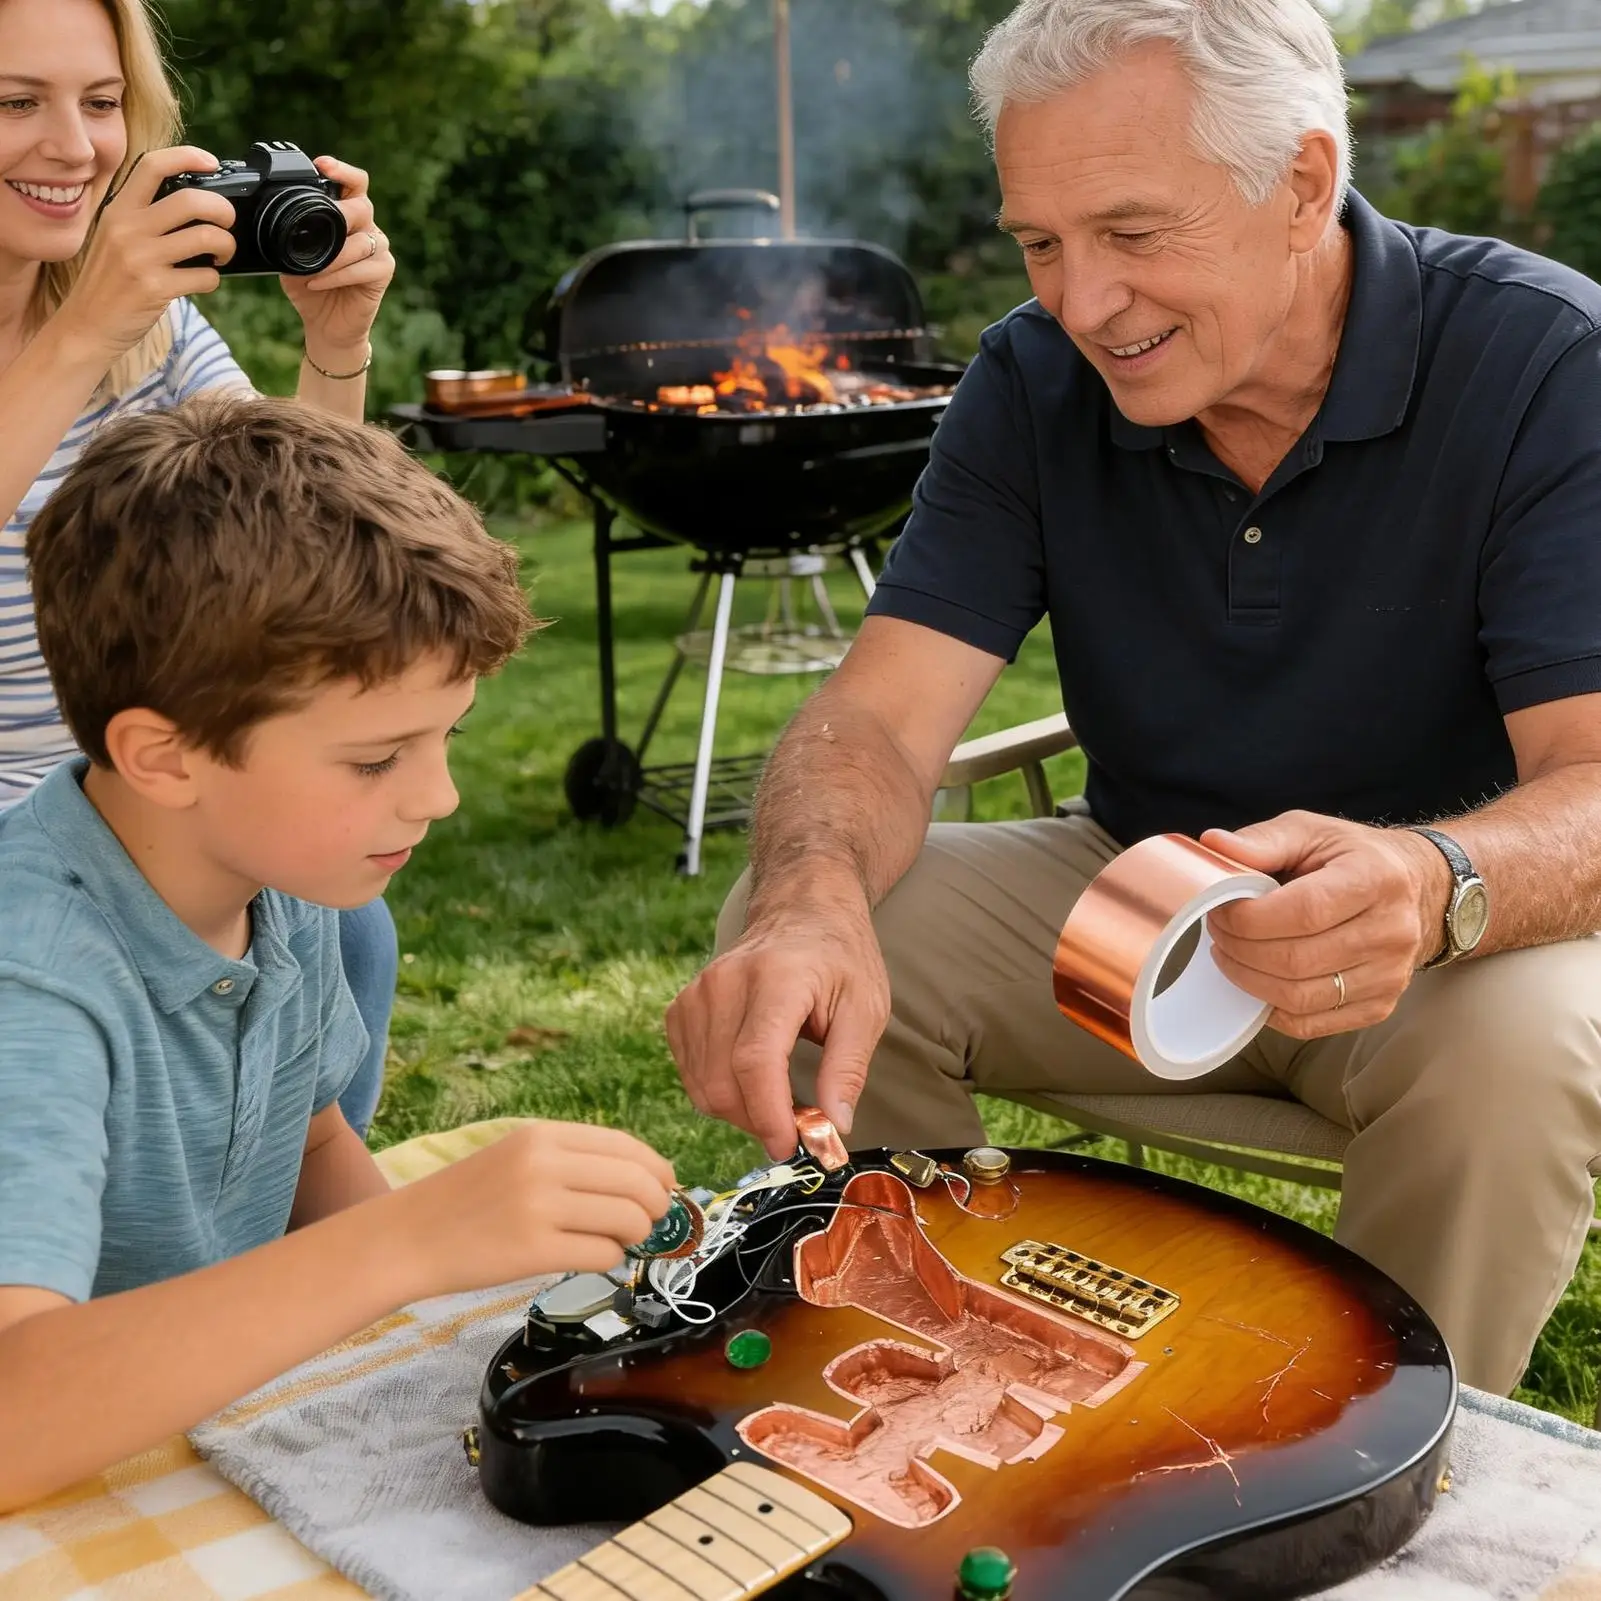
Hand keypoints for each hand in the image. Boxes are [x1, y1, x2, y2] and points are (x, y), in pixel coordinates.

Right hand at [52, 146, 237, 361]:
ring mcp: (140, 258)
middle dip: (223, 210)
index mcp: (117, 209)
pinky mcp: (154, 288)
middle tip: (228, 223)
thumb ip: (143, 219)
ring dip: (226, 246)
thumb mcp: (114, 238)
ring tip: (221, 255)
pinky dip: (214, 279)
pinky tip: (205, 281)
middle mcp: (127, 229)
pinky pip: (205, 277)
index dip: (187, 157)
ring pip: (205, 237)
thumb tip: (192, 207)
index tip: (211, 162)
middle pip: (191, 200)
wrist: (86, 326)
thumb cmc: (108, 283)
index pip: (152, 165)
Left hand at [279, 157, 393, 365]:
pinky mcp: (383, 272)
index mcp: (348, 216)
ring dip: (331, 257)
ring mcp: (380, 250)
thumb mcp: (291, 254)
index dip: (342, 171)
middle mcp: (368, 228)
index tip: (322, 166)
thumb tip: (267, 217)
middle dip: (338, 216)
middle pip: (361, 207)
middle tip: (315, 229)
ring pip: (360, 242)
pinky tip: (317, 283)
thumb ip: (291, 234)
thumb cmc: (310, 287)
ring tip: (309, 271)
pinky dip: (337, 275)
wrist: (327, 326)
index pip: (355, 183)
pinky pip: (362, 267)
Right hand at [385, 1121, 676, 1297]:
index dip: (656, 1168)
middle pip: (636, 1181)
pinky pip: (602, 1253)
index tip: (666, 1186)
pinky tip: (596, 1257)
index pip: (626, 1145)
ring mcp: (539, 1207)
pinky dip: (611, 1258)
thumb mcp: (517, 1155)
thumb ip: (572, 1160)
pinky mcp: (533, 1251)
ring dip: (637, 1233)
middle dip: (657, 1204)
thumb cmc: (467, 1199)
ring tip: (622, 1240)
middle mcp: (544, 1164)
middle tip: (652, 1221)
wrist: (408, 1237)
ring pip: (627, 1218)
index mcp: (543, 1135)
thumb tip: (644, 1178)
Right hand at [665, 883, 890, 1158]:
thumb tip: (834, 1127)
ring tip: (779, 1100)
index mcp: (776, 979)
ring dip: (740, 1111)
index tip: (790, 1146)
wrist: (801, 912)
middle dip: (759, 1121)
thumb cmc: (839, 958)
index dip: (768, 1114)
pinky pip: (690, 1072)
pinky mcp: (682, 1007)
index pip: (755, 1061)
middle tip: (799, 1125)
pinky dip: (718, 1091)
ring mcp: (697, 994)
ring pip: (702, 1085)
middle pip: (723, 1081)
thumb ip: (848, 1068)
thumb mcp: (865, 1008)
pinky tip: (750, 1081)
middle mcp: (725, 983)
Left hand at [1201, 811, 1451, 1038]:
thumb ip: (1263, 840)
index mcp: (1375, 878)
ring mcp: (1390, 974)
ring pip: (1300, 997)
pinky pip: (1311, 1024)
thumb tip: (1213, 844)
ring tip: (1231, 954)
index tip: (1220, 910)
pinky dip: (1272, 1008)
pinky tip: (1257, 980)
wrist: (1419, 889)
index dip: (1249, 918)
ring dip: (1249, 980)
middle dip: (1239, 949)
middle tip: (1218, 933)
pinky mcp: (1381, 1005)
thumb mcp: (1312, 832)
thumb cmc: (1354, 858)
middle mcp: (1392, 930)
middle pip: (1295, 960)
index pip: (1303, 911)